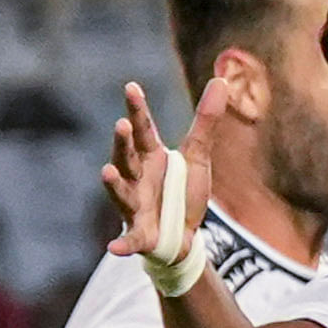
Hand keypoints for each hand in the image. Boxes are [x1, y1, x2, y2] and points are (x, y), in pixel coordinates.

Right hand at [100, 78, 209, 264]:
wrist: (182, 235)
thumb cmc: (182, 192)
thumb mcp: (198, 155)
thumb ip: (205, 121)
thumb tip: (221, 80)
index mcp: (150, 158)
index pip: (143, 130)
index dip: (137, 110)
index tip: (131, 88)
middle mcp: (136, 179)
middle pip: (127, 158)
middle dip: (122, 144)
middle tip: (122, 125)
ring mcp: (135, 206)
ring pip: (121, 192)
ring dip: (113, 183)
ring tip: (106, 171)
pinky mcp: (140, 234)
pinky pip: (130, 239)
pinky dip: (122, 244)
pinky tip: (114, 247)